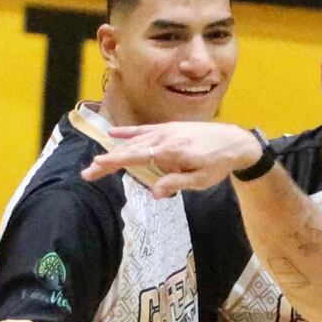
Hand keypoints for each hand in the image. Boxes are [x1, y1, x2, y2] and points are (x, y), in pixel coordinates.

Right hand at [84, 122, 266, 196]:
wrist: (234, 142)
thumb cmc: (218, 165)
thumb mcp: (201, 180)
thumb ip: (176, 184)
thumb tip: (154, 193)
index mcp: (171, 152)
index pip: (135, 157)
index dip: (114, 162)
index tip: (95, 167)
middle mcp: (164, 138)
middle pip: (129, 150)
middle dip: (108, 161)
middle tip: (88, 173)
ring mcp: (166, 131)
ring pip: (135, 141)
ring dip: (115, 150)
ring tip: (98, 162)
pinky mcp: (169, 128)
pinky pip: (145, 130)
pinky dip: (129, 132)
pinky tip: (113, 134)